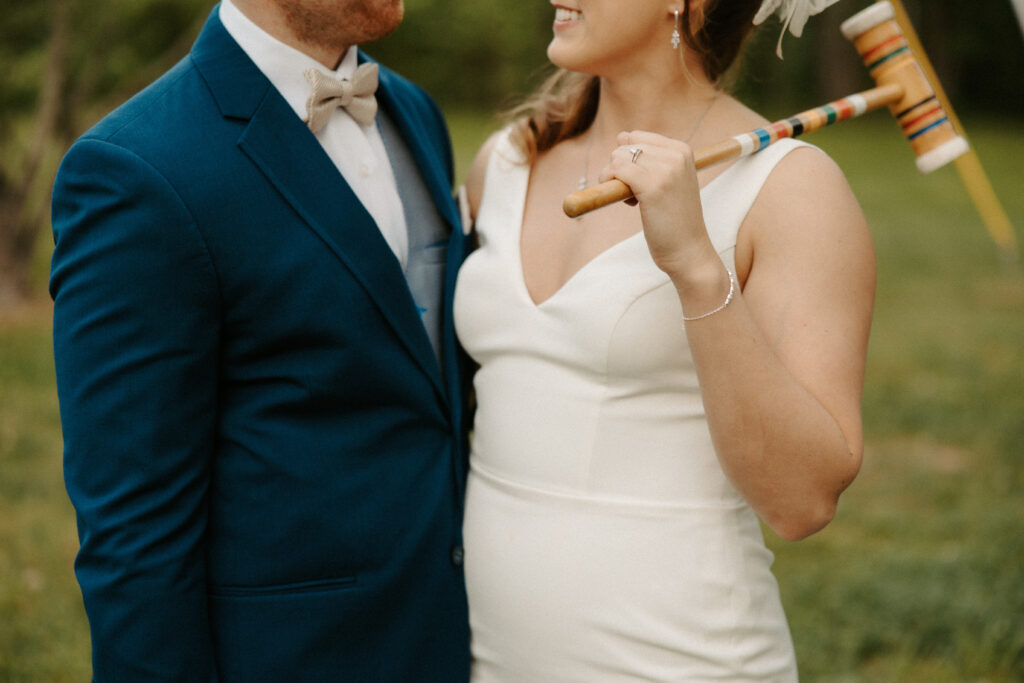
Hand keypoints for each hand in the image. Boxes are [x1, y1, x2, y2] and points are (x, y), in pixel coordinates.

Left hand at [598, 131, 719, 280]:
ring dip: (614, 180)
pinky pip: (616, 170)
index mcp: (682, 149)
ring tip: (634, 200)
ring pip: (617, 157)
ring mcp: (666, 169)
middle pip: (624, 146)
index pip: (637, 136)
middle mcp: (676, 154)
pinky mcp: (653, 185)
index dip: (630, 160)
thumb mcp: (665, 181)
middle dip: (620, 170)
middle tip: (636, 195)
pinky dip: (611, 186)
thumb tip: (621, 135)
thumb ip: (646, 157)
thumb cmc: (673, 220)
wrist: (689, 251)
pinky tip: (629, 203)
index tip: (642, 182)